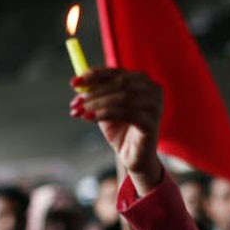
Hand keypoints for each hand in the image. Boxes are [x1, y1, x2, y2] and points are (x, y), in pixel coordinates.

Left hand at [70, 68, 163, 193]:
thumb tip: (77, 82)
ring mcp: (155, 106)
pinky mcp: (152, 122)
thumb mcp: (105, 108)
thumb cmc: (121, 131)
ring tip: (79, 112)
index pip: (116, 72)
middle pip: (120, 83)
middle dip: (93, 92)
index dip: (93, 75)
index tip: (73, 83)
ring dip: (96, 104)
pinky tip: (89, 118)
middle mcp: (153, 90)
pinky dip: (104, 114)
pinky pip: (125, 113)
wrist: (134, 157)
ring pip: (121, 98)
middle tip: (75, 102)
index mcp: (142, 81)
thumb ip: (95, 93)